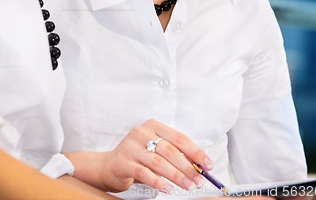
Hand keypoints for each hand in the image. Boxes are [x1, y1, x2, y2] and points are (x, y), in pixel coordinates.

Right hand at [67, 119, 213, 193]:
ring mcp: (131, 147)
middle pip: (170, 150)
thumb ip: (173, 153)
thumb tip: (198, 166)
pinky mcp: (124, 162)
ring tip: (188, 186)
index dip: (195, 152)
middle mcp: (141, 133)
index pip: (179, 138)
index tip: (207, 165)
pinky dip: (158, 182)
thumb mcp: (154, 149)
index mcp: (153, 126)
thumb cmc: (137, 157)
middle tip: (199, 180)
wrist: (108, 166)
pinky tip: (168, 189)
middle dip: (188, 167)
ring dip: (176, 176)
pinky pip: (145, 173)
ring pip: (159, 162)